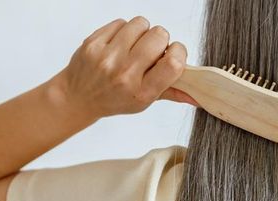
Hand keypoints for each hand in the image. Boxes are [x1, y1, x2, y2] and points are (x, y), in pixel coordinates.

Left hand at [52, 16, 196, 119]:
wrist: (77, 97)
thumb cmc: (114, 99)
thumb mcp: (144, 102)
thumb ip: (172, 93)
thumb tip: (200, 96)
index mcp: (142, 92)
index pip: (174, 63)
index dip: (179, 51)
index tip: (173, 53)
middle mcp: (125, 75)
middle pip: (159, 36)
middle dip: (160, 39)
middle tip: (151, 50)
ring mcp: (107, 58)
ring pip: (141, 24)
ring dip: (142, 32)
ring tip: (134, 45)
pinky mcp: (94, 43)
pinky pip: (121, 22)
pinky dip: (123, 30)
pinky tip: (119, 44)